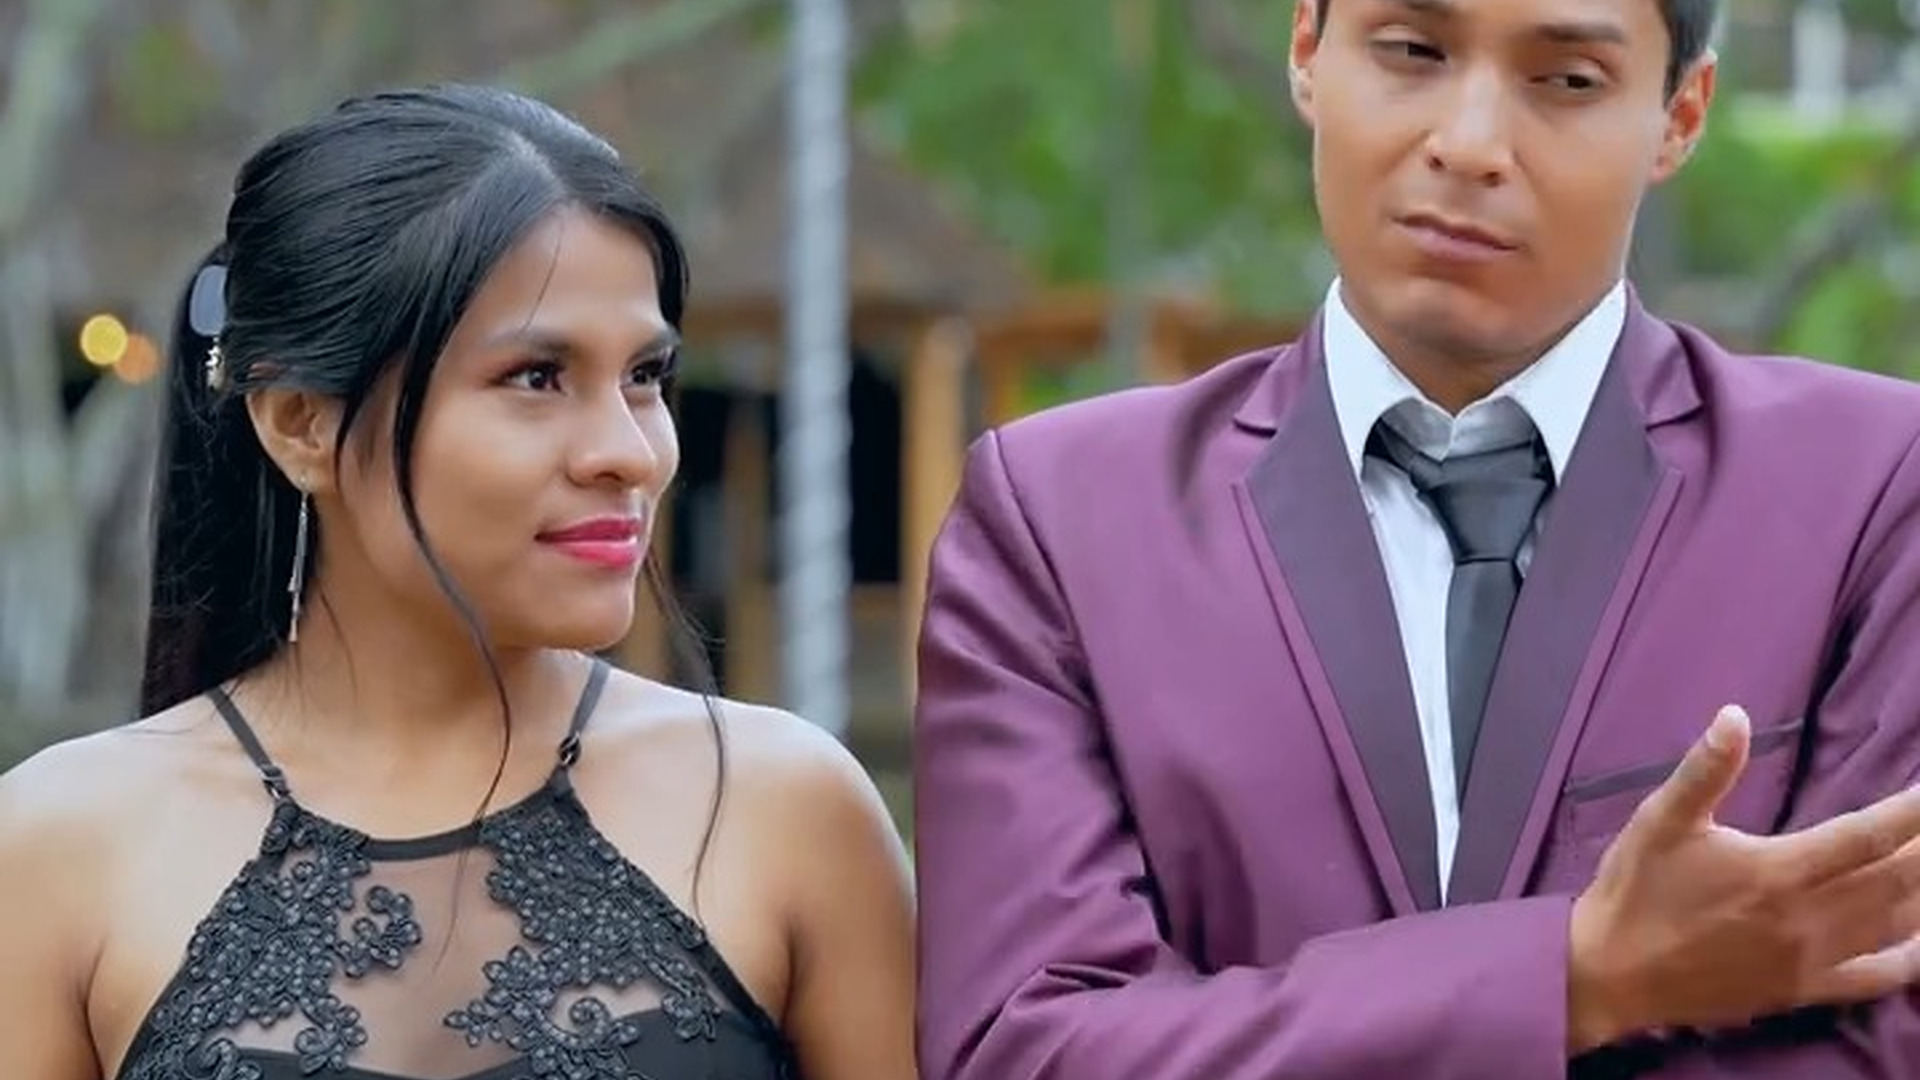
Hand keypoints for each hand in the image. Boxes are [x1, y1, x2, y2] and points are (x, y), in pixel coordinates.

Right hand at [1567, 705, 1919, 1052]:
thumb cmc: (1636, 890)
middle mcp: (1808, 917)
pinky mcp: (1804, 990)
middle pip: (1895, 878)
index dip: (1912, 812)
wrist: (1611, 974)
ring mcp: (1812, 960)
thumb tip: (1735, 716)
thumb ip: (1705, 770)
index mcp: (1778, 870)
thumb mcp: (1661, 821)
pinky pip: (1876, 976)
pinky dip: (1912, 957)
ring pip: (1896, 923)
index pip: (1868, 835)